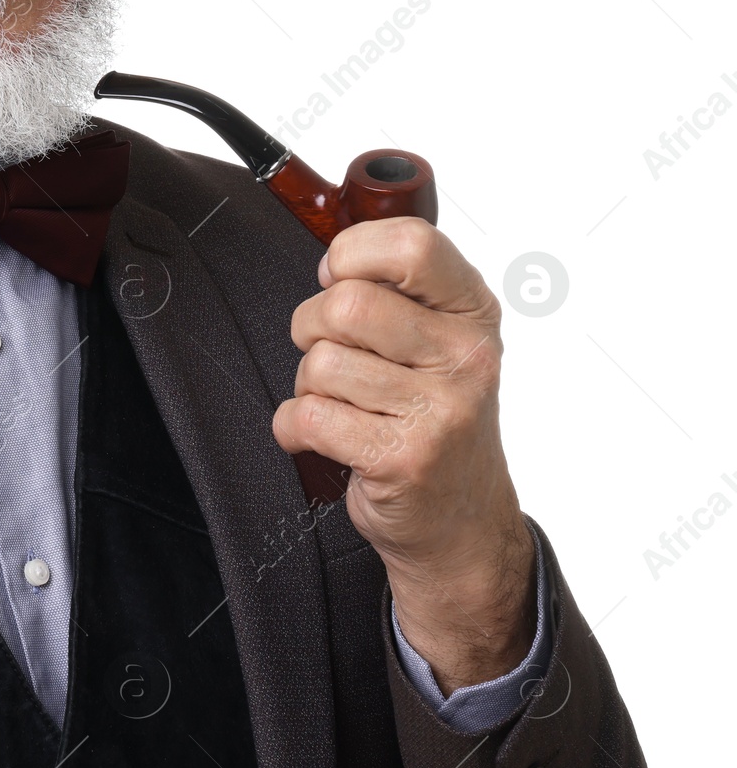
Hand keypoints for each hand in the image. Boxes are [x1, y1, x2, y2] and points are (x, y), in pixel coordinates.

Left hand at [270, 217, 537, 693]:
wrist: (462, 524)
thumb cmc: (433, 419)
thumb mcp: (439, 340)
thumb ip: (397, 289)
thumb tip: (330, 255)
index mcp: (473, 311)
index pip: (410, 244)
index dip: (352, 254)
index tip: (339, 278)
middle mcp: (467, 355)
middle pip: (345, 303)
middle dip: (313, 326)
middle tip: (332, 354)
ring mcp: (441, 409)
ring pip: (320, 361)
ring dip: (309, 384)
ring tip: (344, 405)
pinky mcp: (404, 457)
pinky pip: (309, 415)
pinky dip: (295, 427)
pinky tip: (325, 438)